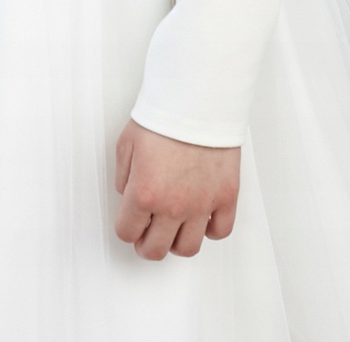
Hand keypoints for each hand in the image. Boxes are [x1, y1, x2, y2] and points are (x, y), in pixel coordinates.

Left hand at [114, 119, 239, 260]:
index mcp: (144, 193)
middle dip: (146, 243)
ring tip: (174, 226)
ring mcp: (202, 204)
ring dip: (176, 241)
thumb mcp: (126, 144)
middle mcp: (173, 206)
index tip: (130, 222)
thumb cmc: (164, 116)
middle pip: (155, 250)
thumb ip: (124, 178)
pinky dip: (210, 229)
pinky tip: (201, 216)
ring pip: (187, 248)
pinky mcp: (225, 196)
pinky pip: (219, 231)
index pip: (127, 233)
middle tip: (148, 233)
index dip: (126, 228)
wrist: (197, 99)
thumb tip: (129, 196)